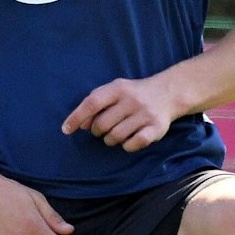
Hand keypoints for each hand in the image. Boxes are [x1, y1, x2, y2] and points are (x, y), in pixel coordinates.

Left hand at [62, 75, 181, 150]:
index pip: (92, 103)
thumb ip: (95, 103)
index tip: (65, 130)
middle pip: (102, 125)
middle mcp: (132, 100)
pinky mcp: (156, 128)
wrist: (168, 93)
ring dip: (111, 140)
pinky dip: (127, 146)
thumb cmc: (132, 94)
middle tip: (102, 129)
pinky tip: (129, 139)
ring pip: (116, 137)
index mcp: (118, 88)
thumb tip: (79, 125)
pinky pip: (134, 144)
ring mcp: (145, 114)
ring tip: (116, 133)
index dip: (76, 117)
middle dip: (97, 131)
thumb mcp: (114, 91)